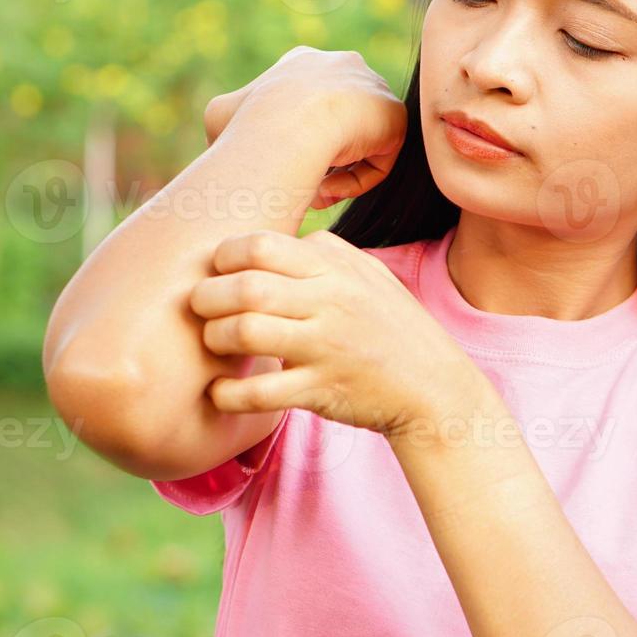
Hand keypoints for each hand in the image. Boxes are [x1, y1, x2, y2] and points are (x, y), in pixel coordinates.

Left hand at [189, 228, 484, 437]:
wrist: (435, 387)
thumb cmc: (392, 327)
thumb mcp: (368, 275)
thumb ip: (323, 253)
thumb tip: (273, 242)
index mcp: (336, 268)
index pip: (261, 245)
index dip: (225, 257)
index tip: (218, 272)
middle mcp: (330, 302)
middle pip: (244, 286)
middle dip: (206, 297)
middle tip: (201, 308)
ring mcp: (325, 347)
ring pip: (244, 332)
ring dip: (214, 339)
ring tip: (214, 344)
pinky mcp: (321, 390)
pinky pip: (259, 392)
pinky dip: (227, 394)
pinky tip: (220, 392)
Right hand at [203, 46, 407, 209]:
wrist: (292, 124)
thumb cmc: (251, 122)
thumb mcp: (220, 114)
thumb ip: (226, 121)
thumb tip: (222, 144)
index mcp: (302, 62)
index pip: (305, 102)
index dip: (292, 139)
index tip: (281, 164)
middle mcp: (341, 66)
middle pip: (335, 123)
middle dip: (317, 157)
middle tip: (298, 182)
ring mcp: (372, 88)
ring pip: (355, 144)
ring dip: (335, 173)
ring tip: (312, 192)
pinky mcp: (394, 116)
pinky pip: (377, 160)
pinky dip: (356, 181)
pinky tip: (330, 187)